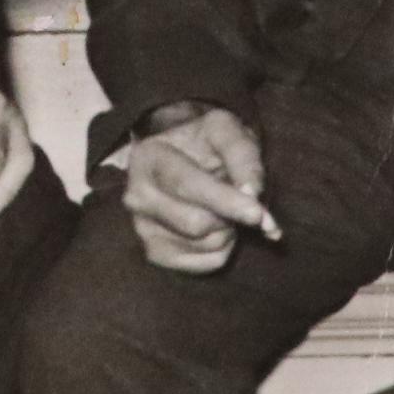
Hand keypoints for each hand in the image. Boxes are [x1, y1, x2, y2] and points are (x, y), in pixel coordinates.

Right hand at [117, 102, 274, 274]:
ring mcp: (142, 229)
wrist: (185, 158)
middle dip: (230, 215)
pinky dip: (225, 247)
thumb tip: (252, 192)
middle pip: (195, 223)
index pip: (186, 185)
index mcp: (147, 157)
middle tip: (241, 198)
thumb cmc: (206, 143)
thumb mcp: (226, 130)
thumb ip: (242, 155)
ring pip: (206, 245)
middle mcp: (136, 196)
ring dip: (230, 229)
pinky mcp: (156, 254)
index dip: (224, 200)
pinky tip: (217, 226)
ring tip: (224, 207)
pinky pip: (207, 263)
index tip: (256, 213)